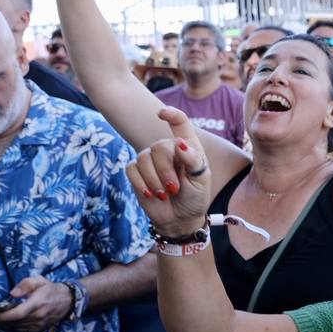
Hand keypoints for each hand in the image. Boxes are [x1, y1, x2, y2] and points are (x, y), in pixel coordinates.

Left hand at [0, 276, 71, 331]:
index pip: (17, 313)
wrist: (68, 301)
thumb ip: (26, 284)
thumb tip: (12, 293)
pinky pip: (17, 329)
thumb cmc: (51, 289)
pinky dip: (6, 327)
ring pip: (12, 328)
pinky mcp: (36, 329)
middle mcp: (37, 317)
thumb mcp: (40, 280)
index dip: (2, 316)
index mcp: (37, 304)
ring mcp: (37, 325)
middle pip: (10, 323)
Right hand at [125, 107, 210, 237]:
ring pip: (143, 158)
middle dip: (165, 170)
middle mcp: (167, 149)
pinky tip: (152, 194)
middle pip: (159, 147)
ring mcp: (150, 160)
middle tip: (174, 188)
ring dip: (154, 180)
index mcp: (187, 146)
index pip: (180, 123)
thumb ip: (192, 160)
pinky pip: (131, 169)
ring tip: (165, 194)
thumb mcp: (201, 179)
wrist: (180, 217)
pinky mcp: (136, 172)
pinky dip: (141, 183)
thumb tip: (179, 143)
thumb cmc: (196, 196)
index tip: (162, 114)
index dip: (172, 115)